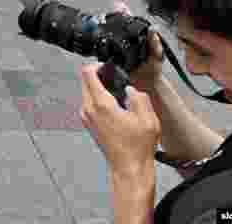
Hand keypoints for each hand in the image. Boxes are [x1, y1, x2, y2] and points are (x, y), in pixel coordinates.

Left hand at [80, 63, 159, 178]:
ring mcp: (86, 117)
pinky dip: (97, 98)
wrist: (128, 167)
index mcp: (101, 105)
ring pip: (85, 92)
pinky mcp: (88, 124)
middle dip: (97, 75)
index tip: (109, 66)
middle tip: (114, 76)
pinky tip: (114, 104)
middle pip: (84, 81)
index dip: (98, 65)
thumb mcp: (147, 118)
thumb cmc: (137, 147)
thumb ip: (139, 97)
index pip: (88, 74)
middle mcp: (89, 110)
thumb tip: (130, 88)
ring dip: (97, 87)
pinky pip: (88, 103)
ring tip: (116, 91)